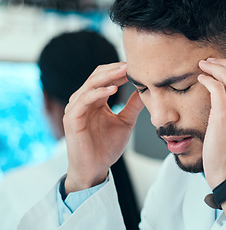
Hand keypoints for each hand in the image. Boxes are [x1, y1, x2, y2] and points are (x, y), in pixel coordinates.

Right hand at [63, 63, 143, 193]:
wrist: (94, 169)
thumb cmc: (106, 147)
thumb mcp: (125, 122)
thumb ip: (133, 106)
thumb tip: (145, 91)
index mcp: (95, 100)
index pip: (106, 78)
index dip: (120, 71)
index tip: (138, 67)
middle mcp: (83, 100)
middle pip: (97, 76)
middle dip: (115, 69)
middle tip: (132, 64)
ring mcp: (76, 108)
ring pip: (90, 84)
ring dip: (108, 77)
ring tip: (125, 72)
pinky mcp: (72, 118)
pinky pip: (83, 100)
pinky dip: (97, 93)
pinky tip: (112, 90)